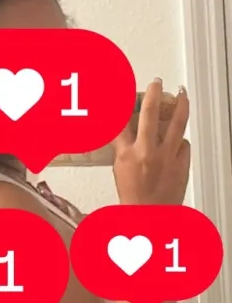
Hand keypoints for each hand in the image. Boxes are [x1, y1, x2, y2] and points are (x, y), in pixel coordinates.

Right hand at [111, 78, 190, 205]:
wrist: (149, 219)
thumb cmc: (133, 201)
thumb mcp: (120, 173)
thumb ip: (123, 152)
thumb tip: (125, 137)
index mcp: (126, 156)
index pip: (120, 123)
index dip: (119, 105)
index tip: (120, 93)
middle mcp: (147, 153)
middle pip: (150, 114)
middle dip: (153, 95)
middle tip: (156, 83)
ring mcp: (166, 158)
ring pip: (176, 124)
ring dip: (180, 106)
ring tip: (182, 94)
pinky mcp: (181, 165)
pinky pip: (184, 146)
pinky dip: (181, 142)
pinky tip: (179, 139)